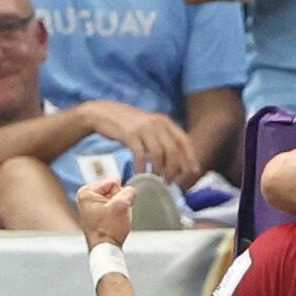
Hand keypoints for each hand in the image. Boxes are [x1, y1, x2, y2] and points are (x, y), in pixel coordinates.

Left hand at [78, 178, 136, 248]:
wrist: (106, 249)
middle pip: (113, 190)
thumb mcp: (122, 205)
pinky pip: (113, 208)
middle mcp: (85, 198)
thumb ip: (129, 192)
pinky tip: (114, 223)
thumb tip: (130, 191)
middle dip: (120, 201)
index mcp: (86, 192)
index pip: (113, 182)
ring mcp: (90, 207)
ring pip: (115, 200)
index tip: (116, 208)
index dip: (120, 194)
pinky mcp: (96, 216)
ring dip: (119, 208)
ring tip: (115, 220)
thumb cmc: (108, 230)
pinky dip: (117, 214)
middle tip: (116, 215)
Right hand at [83, 102, 198, 187]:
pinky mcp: (129, 134)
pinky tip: (141, 174)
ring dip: (159, 170)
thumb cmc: (128, 125)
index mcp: (165, 122)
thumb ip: (163, 139)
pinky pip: (141, 155)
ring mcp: (144, 128)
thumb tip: (176, 162)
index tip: (192, 172)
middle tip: (170, 181)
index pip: (184, 142)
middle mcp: (157, 123)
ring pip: (159, 154)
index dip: (190, 158)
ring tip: (156, 180)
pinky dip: (142, 167)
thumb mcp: (150, 127)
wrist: (103, 113)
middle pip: (173, 150)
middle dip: (175, 169)